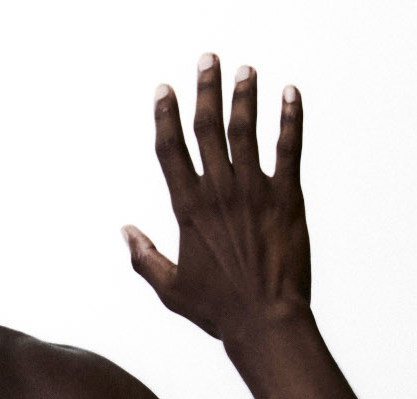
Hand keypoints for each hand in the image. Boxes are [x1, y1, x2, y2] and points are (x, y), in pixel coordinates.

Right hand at [122, 56, 310, 342]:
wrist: (264, 321)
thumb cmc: (217, 310)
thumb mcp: (171, 289)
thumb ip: (144, 258)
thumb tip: (125, 232)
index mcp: (188, 211)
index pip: (171, 152)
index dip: (166, 117)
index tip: (164, 89)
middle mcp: (219, 193)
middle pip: (208, 129)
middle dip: (206, 90)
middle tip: (208, 59)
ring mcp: (254, 191)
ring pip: (246, 131)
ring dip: (246, 96)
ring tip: (245, 70)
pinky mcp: (287, 197)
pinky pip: (289, 147)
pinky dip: (290, 118)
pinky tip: (290, 93)